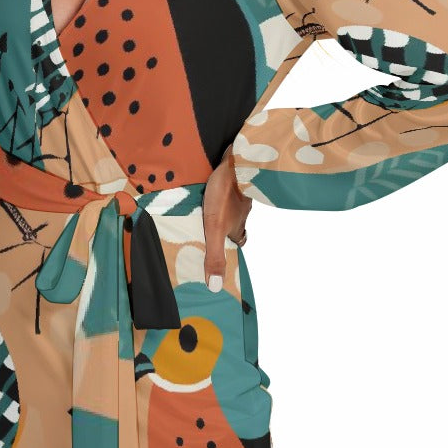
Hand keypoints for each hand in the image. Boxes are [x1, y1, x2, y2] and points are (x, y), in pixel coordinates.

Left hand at [201, 145, 251, 291]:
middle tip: (210, 223)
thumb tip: (215, 286)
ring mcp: (240, 192)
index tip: (224, 246)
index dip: (234, 242)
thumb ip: (214, 254)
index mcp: (238, 226)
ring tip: (205, 204)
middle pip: (236, 221)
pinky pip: (229, 185)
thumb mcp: (214, 228)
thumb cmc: (225, 195)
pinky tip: (209, 183)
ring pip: (232, 203)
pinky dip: (221, 186)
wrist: (237, 160)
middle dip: (226, 223)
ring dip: (222, 204)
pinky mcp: (234, 176)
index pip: (240, 239)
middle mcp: (242, 211)